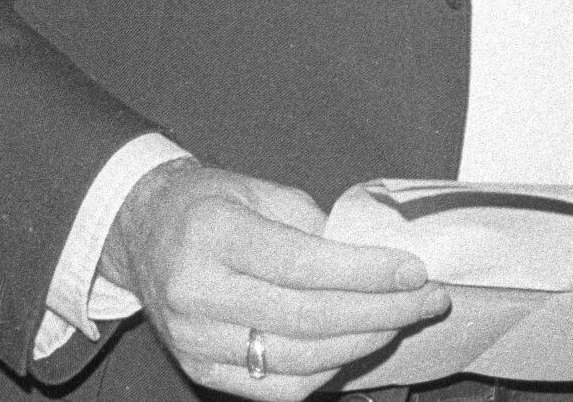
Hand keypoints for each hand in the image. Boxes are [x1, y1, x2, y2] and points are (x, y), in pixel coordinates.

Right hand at [100, 159, 448, 399]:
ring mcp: (195, 341)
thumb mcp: (261, 190)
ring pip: (298, 359)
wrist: (143, 234)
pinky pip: (278, 387)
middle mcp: (196, 293)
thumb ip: (317, 226)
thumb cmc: (211, 205)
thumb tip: (382, 262)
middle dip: (380, 311)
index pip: (303, 265)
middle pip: (307, 318)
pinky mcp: (200, 371)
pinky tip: (357, 345)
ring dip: (363, 343)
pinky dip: (327, 370)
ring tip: (402, 320)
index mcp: (213, 235)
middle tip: (429, 299)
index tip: (415, 270)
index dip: (367, 272)